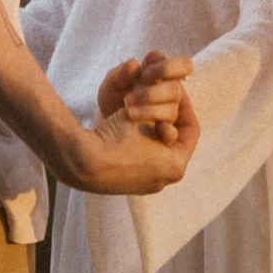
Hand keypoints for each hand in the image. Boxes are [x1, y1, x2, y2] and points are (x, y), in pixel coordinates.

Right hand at [60, 81, 198, 195]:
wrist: (81, 162)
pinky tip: (128, 126)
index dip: (185, 105)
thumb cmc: (117, 137)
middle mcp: (164, 179)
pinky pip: (140, 157)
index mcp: (175, 166)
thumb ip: (163, 102)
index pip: (190, 129)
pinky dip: (138, 140)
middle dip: (165, 116)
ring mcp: (145, 184)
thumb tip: (173, 87)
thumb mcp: (146, 114)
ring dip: (150, 127)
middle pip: (173, 139)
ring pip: (156, 147)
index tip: (177, 89)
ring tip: (140, 112)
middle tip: (158, 99)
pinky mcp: (126, 183)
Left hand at [97, 49, 192, 140]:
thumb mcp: (109, 88)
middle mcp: (170, 94)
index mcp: (162, 75)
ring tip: (127, 112)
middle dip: (153, 92)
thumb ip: (119, 75)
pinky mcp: (170, 135)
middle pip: (176, 89)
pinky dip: (168, 131)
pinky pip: (180, 135)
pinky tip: (157, 128)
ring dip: (150, 111)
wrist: (107, 131)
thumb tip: (134, 63)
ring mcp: (171, 114)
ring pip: (172, 110)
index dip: (165, 68)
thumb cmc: (113, 104)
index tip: (143, 74)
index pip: (183, 65)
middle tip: (131, 96)